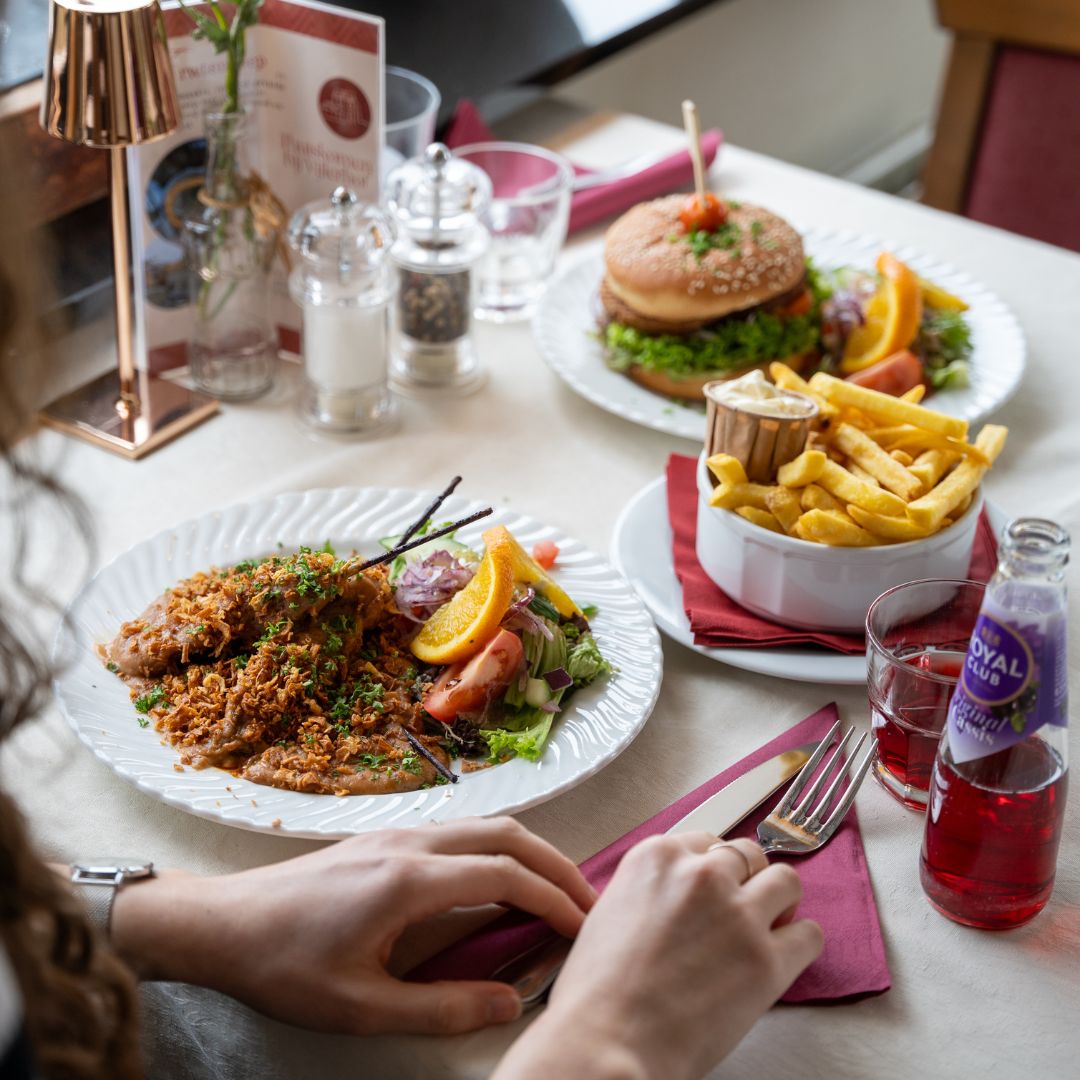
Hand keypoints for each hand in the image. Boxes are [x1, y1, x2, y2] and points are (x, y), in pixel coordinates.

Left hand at [110, 817, 594, 1035]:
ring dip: (528, 853)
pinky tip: (498, 881)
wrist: (224, 923)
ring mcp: (397, 832)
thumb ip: (441, 1007)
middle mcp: (411, 841)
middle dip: (555, 864)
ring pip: (484, 824)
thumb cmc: (286, 965)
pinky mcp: (385, 836)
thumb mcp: (362, 1007)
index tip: (584, 925)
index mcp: (409, 879)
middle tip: (587, 902)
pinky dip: (497, 849)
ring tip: (553, 892)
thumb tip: (508, 1003)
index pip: (505, 873)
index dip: (553, 897)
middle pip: (506, 834)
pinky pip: (460, 831)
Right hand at [493, 834, 822, 1079]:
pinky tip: (786, 956)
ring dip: (780, 902)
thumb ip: (651, 891)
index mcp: (657, 858)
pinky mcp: (766, 959)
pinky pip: (809, 935)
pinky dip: (801, 943)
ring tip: (770, 926)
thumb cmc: (599, 991)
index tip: (719, 886)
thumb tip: (676, 900)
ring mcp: (737, 914)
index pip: (707, 842)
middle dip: (748, 881)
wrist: (608, 1040)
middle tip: (743, 908)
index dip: (716, 869)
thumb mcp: (610, 911)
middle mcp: (700, 874)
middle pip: (747, 855)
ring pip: (785, 881)